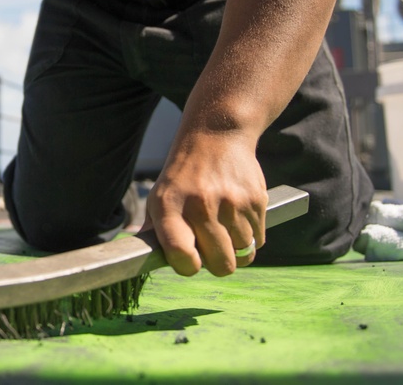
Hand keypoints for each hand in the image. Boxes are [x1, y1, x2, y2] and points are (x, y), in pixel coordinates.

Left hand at [140, 132, 267, 276]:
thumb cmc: (183, 175)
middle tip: (211, 247)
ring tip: (224, 225)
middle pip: (221, 265)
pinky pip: (259, 239)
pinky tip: (238, 216)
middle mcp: (200, 205)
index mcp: (169, 205)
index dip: (188, 266)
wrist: (216, 135)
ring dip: (236, 248)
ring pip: (243, 254)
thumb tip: (142, 260)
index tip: (190, 260)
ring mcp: (232, 203)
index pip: (181, 254)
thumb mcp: (160, 196)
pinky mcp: (256, 200)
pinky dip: (251, 235)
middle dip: (217, 263)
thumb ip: (155, 231)